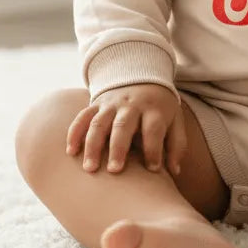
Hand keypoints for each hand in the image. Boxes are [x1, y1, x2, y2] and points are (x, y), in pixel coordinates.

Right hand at [65, 83, 185, 176]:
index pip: (154, 129)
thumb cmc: (160, 109)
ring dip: (93, 144)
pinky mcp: (96, 104)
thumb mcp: (175, 120)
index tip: (153, 170)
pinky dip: (75, 132)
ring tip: (89, 168)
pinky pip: (82, 116)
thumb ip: (177, 145)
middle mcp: (131, 105)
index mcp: (153, 109)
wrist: (142, 76)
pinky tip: (71, 151)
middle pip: (123, 125)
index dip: (154, 149)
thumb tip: (174, 171)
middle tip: (115, 171)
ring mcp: (111, 104)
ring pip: (99, 122)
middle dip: (118, 148)